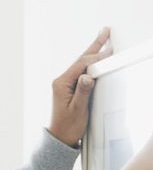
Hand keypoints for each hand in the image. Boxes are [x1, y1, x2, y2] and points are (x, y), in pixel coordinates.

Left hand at [48, 27, 111, 146]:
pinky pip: (81, 70)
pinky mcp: (69, 87)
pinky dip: (91, 63)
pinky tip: (96, 58)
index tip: (109, 51)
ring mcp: (65, 83)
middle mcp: (61, 81)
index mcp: (61, 84)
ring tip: (103, 39)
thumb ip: (83, 92)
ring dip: (93, 52)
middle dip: (94, 46)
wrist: (60, 137)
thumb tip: (88, 77)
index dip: (96, 58)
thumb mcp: (78, 110)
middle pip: (81, 60)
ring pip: (81, 64)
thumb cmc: (68, 126)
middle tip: (105, 31)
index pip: (81, 66)